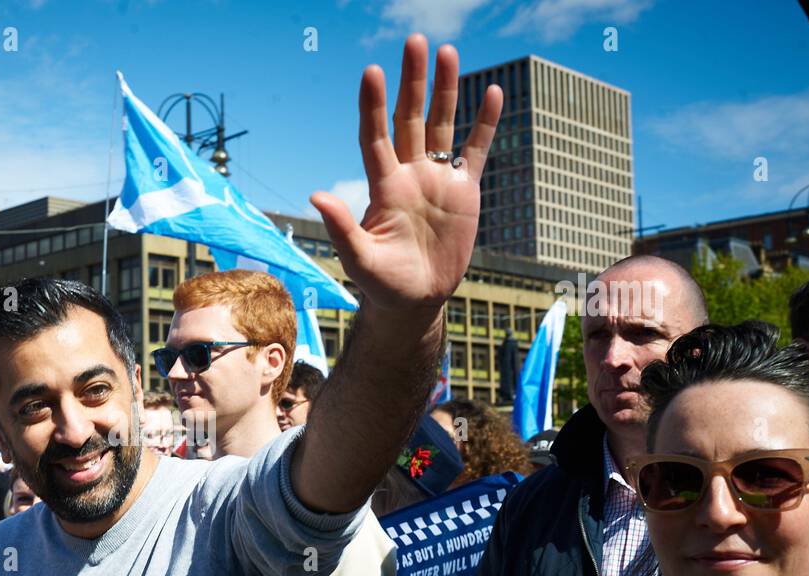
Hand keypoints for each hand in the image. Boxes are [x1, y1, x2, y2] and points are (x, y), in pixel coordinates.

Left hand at [311, 35, 500, 316]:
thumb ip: (342, 228)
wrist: (415, 301)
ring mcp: (437, 180)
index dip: (372, 106)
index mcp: (383, 188)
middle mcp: (409, 175)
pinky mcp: (464, 192)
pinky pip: (475, 150)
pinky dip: (485, 124)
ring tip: (447, 52)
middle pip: (409, 118)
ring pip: (441, 125)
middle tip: (414, 40)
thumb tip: (316, 195)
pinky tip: (492, 93)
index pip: (375, 137)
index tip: (370, 71)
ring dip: (446, 90)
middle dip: (412, 81)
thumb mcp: (359, 260)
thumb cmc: (381, 285)